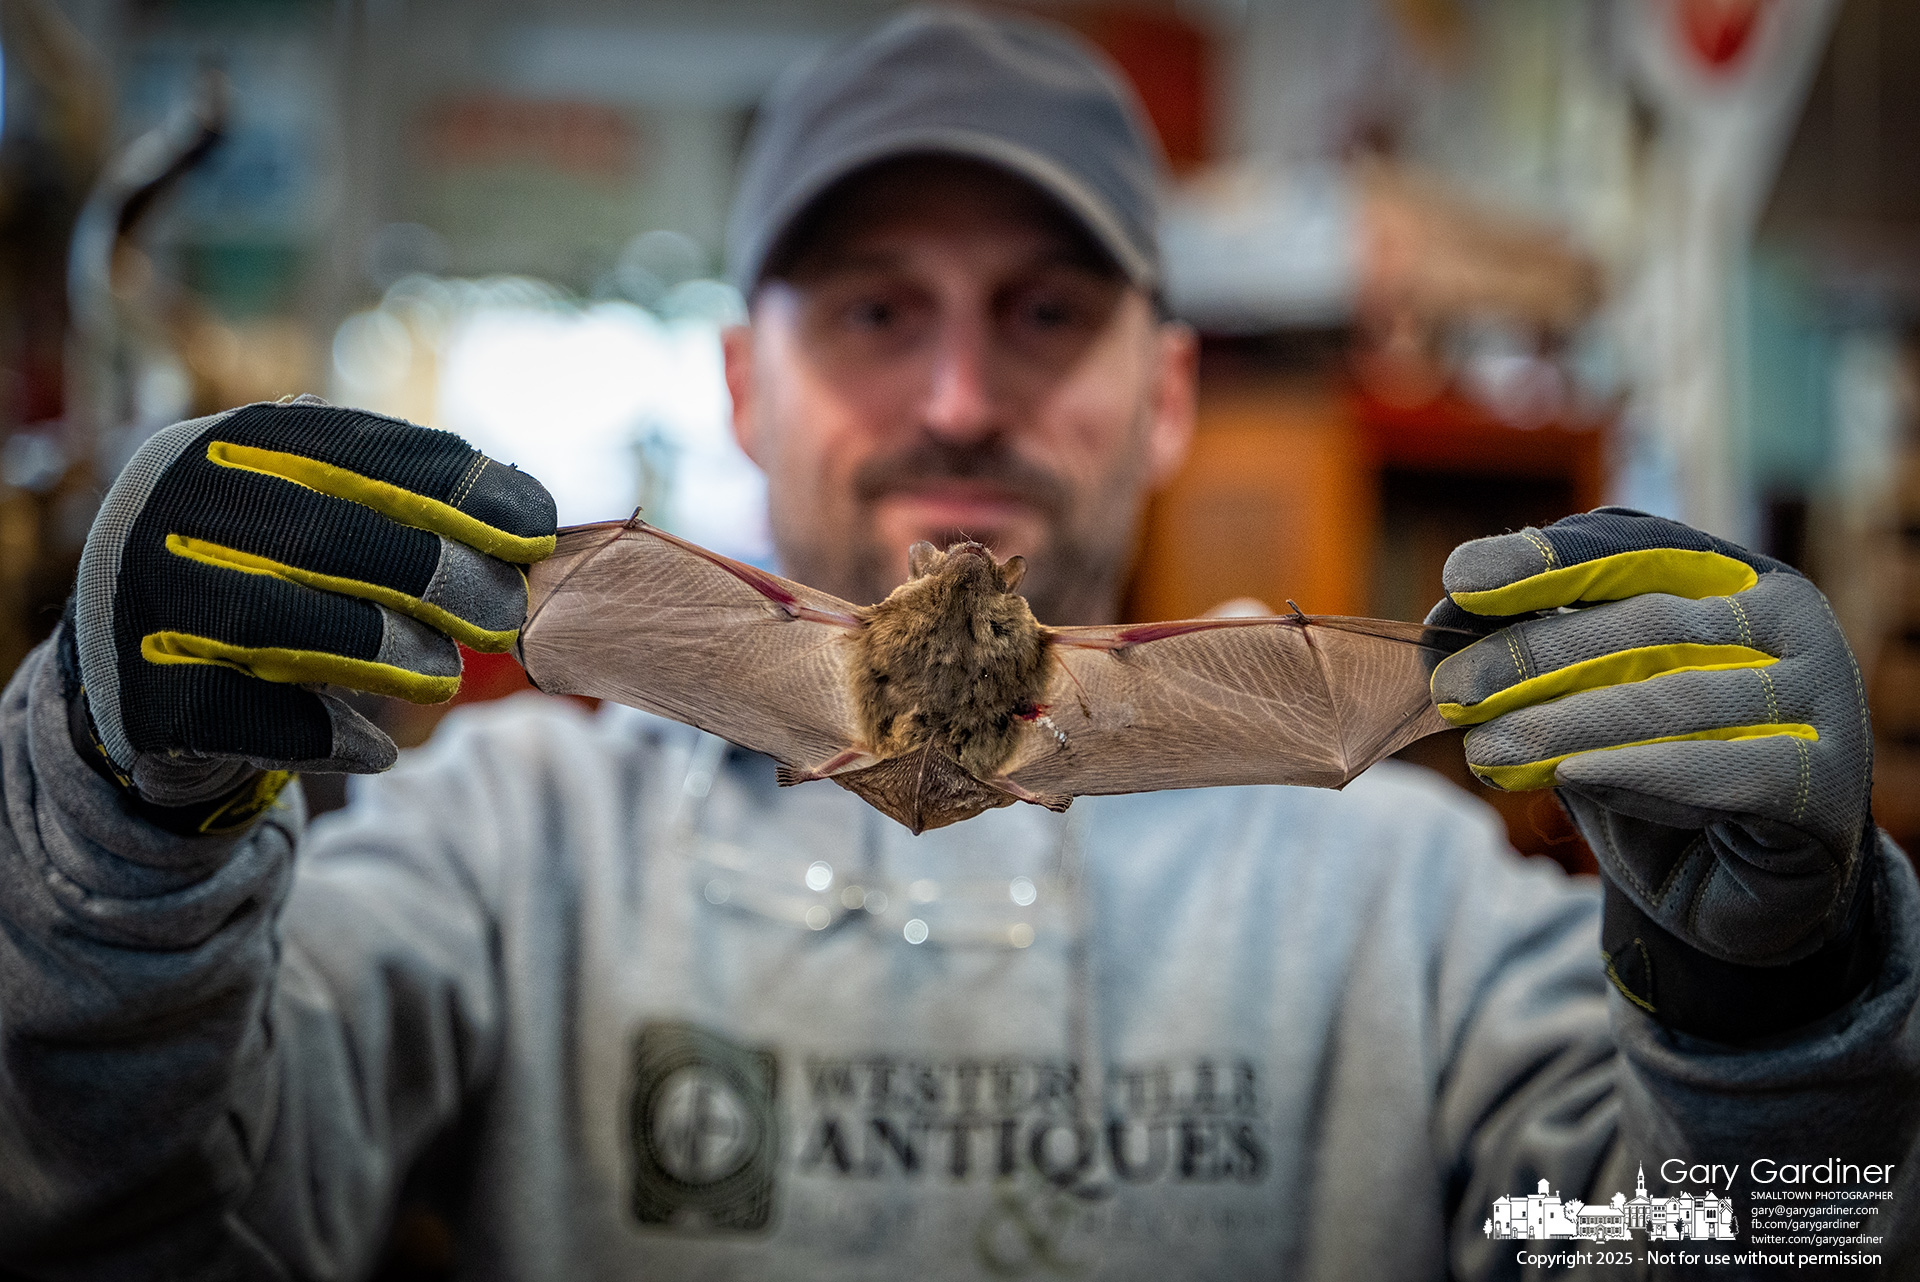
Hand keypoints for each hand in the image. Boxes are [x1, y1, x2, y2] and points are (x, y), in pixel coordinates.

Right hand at [67, 397, 554, 812]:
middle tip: (503, 615)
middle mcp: (170, 506)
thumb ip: (405, 507)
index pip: (354, 450)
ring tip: (442, 678)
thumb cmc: (270, 586)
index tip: (535, 530)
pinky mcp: (137, 692)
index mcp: (230, 445)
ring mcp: (139, 597)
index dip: (457, 486)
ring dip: (382, 652)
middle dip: (433, 573)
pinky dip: (321, 736)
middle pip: (320, 533)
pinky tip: (375, 751)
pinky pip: (241, 715)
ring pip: (277, 621)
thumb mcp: (322, 521)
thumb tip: (531, 512)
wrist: (146, 680)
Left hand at [1427, 509, 1872, 986]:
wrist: (1740, 880)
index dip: (1546, 561)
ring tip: (1484, 753)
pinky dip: (1641, 773)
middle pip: (1645, 624)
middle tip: (1449, 691)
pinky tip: (1573, 779)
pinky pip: (1727, 772)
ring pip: (1676, 698)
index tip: (1459, 582)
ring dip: (1566, 725)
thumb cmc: (1652, 767)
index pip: (1636, 548)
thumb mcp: (1589, 698)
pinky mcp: (1828, 786)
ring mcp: (1822, 699)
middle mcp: (1789, 621)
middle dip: (1532, 656)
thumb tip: (1447, 617)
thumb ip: (1539, 651)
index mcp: (1735, 575)